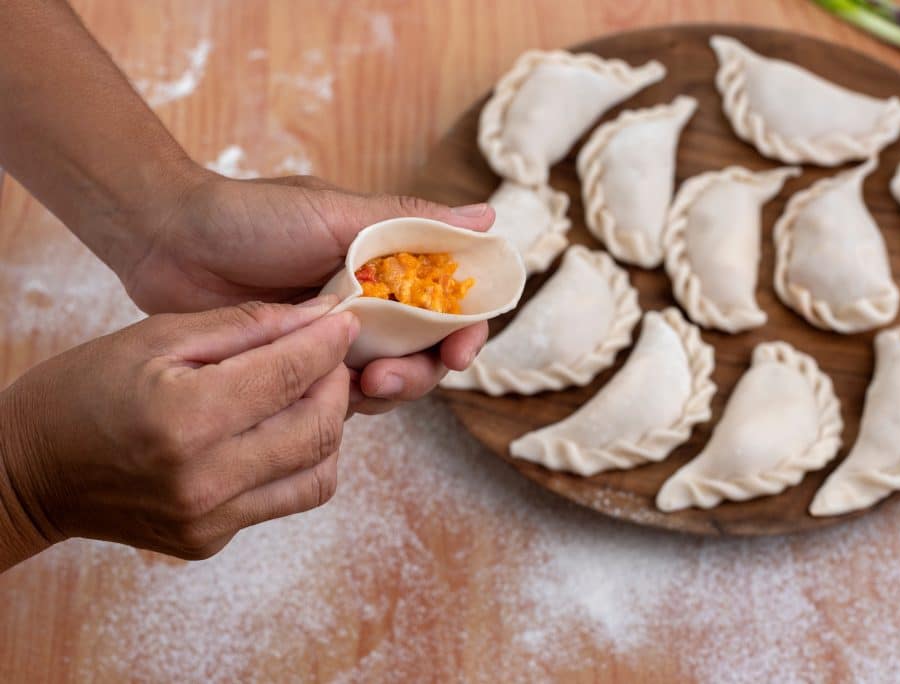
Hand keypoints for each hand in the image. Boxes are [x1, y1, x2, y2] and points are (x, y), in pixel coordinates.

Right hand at [0, 296, 356, 566]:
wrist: (27, 473)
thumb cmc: (81, 392)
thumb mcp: (155, 337)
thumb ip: (244, 327)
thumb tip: (316, 315)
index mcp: (185, 419)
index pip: (290, 377)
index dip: (328, 344)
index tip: (345, 321)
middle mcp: (205, 480)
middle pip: (319, 429)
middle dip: (337, 384)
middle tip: (327, 356)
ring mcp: (211, 519)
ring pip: (319, 473)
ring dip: (328, 428)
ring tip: (308, 394)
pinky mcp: (211, 540)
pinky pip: (284, 498)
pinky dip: (297, 460)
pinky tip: (276, 431)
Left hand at [109, 168, 492, 414]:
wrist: (170, 241)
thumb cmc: (254, 216)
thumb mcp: (337, 213)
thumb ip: (411, 222)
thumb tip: (488, 217)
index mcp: (388, 263)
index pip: (449, 304)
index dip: (464, 330)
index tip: (459, 349)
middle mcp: (371, 303)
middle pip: (426, 352)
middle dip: (422, 372)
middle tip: (391, 378)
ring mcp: (336, 339)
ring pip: (389, 380)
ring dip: (389, 390)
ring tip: (361, 386)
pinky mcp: (300, 367)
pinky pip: (338, 398)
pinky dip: (343, 403)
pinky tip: (325, 395)